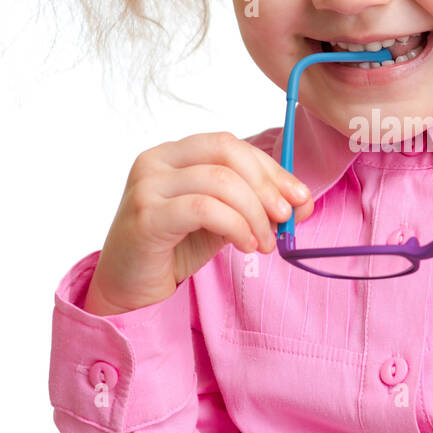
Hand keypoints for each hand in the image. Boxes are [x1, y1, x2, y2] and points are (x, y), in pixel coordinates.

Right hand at [83, 132, 313, 314]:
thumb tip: (303, 202)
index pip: (230, 145)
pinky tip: (246, 245)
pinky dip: (235, 225)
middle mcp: (156, 160)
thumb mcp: (223, 221)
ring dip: (254, 213)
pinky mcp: (146, 216)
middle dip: (266, 185)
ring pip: (220, 181)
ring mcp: (147, 186)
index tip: (300, 198)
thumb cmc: (174, 249)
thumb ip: (255, 205)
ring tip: (264, 243)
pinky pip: (204, 209)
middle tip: (287, 217)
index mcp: (174, 153)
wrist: (129, 287)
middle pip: (226, 152)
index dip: (271, 169)